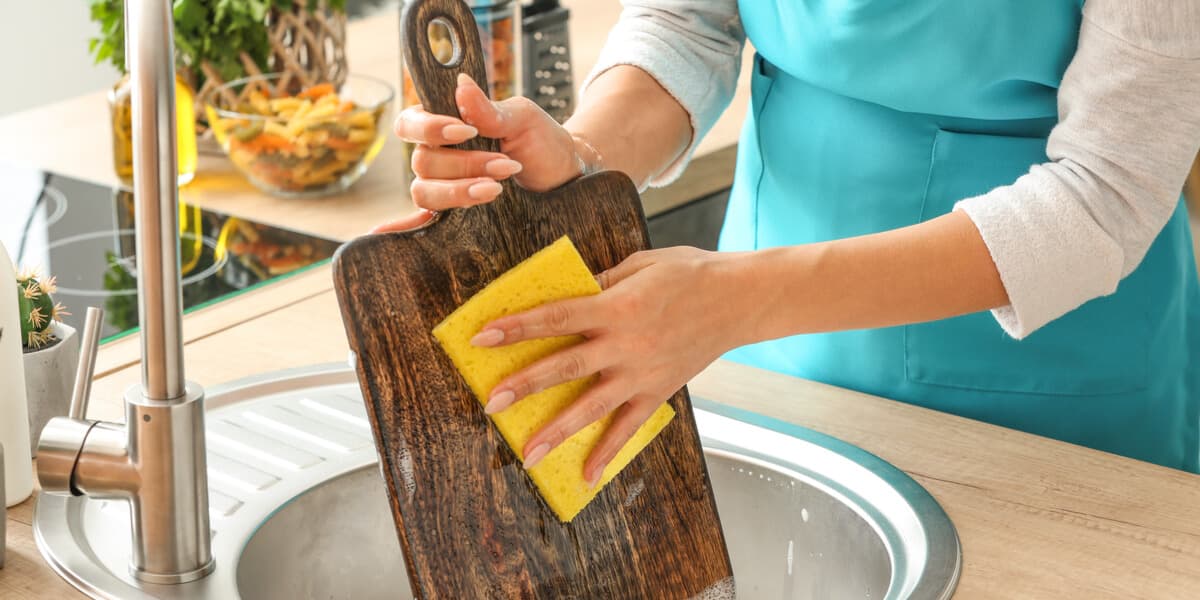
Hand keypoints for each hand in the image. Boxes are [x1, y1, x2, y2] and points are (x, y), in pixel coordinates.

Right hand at [374, 74, 593, 232]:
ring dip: (460, 190)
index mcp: (445, 124)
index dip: (429, 128)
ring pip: (425, 191)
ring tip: (497, 188)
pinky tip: (389, 234)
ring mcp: (444, 186)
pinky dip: (402, 227)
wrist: (564, 176)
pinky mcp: (454, 214)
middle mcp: (438, 155)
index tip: (465, 131)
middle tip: (504, 164)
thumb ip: (490, 108)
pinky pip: (422, 220)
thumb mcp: (523, 118)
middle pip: (422, 162)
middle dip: (464, 164)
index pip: (410, 123)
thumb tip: (460, 84)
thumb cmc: (541, 141)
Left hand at [469, 247, 753, 485]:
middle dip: (524, 384)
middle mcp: (625, 344)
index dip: (517, 327)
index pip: (556, 317)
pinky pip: (629, 427)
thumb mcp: (640, 264)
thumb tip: (569, 296)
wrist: (740, 299)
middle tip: (491, 401)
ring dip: (557, 430)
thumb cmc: (690, 272)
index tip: (483, 337)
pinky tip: (586, 475)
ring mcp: (641, 373)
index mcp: (616, 306)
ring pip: (592, 406)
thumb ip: (601, 283)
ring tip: (528, 453)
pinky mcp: (658, 391)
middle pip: (565, 366)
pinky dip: (608, 453)